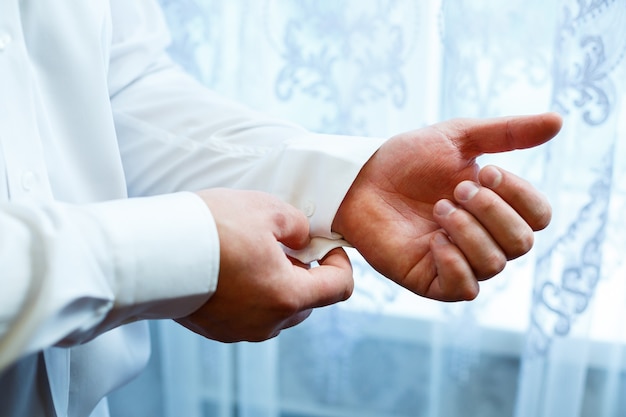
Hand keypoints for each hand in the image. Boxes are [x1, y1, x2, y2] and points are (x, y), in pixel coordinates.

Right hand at [177, 189, 352, 341]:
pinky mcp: (216, 329)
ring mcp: (240, 330)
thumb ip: (298, 225)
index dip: (339, 263)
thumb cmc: (210, 228)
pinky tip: (232, 266)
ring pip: (276, 308)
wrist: (150, 252)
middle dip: (305, 272)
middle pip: (307, 301)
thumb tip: (302, 239)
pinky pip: (249, 313)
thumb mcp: (267, 209)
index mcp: (287, 296)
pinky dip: (251, 293)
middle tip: (286, 243)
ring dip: (277, 283)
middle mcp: (267, 322)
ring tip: (254, 252)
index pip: (338, 288)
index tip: (326, 246)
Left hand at [332, 113, 561, 300]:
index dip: (520, 196)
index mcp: (496, 207)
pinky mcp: (430, 280)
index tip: (485, 172)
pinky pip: (464, 289)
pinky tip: (435, 239)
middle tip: (458, 189)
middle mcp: (483, 238)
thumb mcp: (458, 137)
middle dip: (492, 212)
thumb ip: (507, 133)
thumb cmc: (408, 159)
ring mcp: (457, 261)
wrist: (361, 178)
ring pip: (494, 264)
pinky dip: (456, 263)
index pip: (538, 216)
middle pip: (522, 243)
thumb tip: (559, 121)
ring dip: (470, 231)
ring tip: (440, 207)